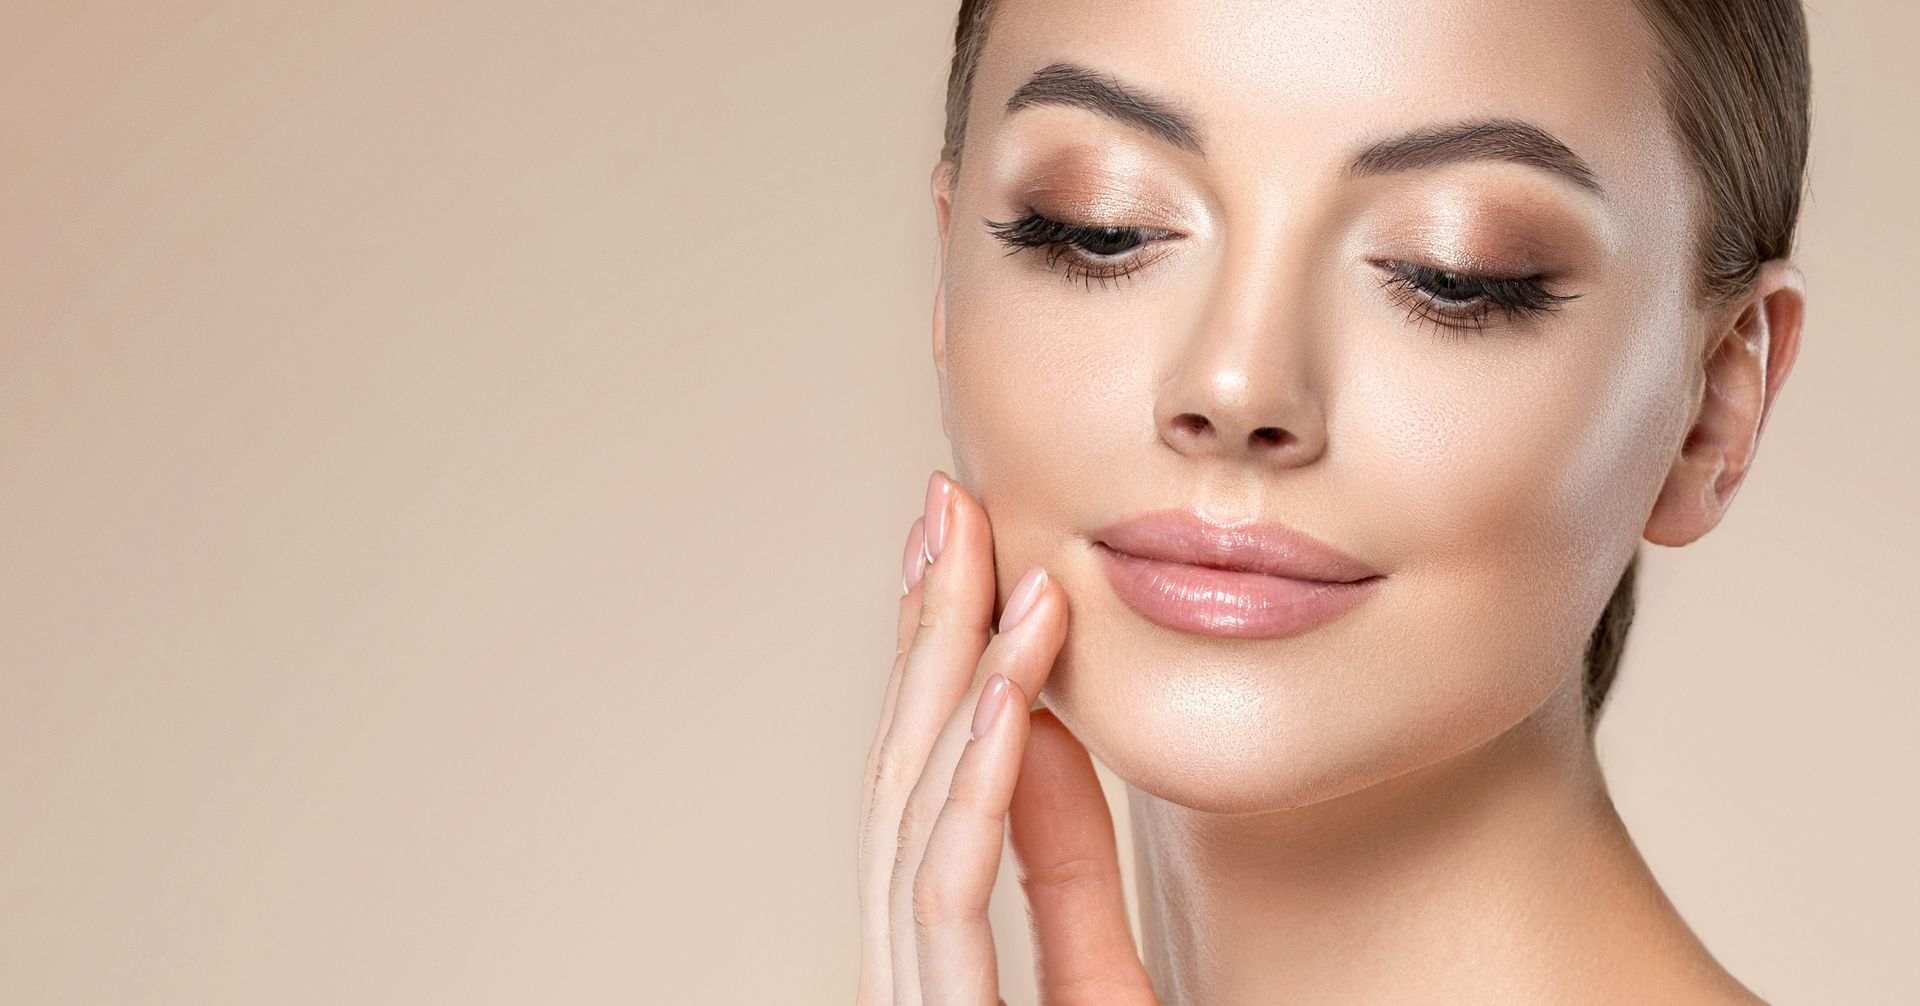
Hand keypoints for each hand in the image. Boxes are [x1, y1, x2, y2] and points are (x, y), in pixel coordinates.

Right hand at [857, 471, 1158, 1005]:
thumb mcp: (1097, 983)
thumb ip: (1065, 870)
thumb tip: (1043, 727)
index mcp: (929, 952)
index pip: (920, 782)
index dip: (933, 659)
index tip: (956, 553)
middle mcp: (902, 967)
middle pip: (901, 771)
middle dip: (925, 630)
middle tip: (947, 507)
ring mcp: (911, 996)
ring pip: (913, 809)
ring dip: (955, 673)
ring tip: (988, 560)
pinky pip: (947, 887)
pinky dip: (975, 780)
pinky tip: (1004, 692)